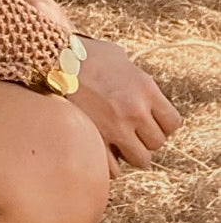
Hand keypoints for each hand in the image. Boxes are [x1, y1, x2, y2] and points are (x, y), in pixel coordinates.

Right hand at [67, 37, 181, 174]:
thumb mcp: (116, 56)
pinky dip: (109, 164)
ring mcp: (115, 127)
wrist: (50, 60)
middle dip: (143, 138)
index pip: (172, 123)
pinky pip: (114, 168)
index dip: (161, 124)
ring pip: (140, 159)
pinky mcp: (95, 139)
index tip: (147, 122)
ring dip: (129, 153)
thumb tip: (135, 82)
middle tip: (128, 131)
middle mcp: (136, 110)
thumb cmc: (82, 54)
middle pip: (157, 143)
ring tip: (115, 143)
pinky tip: (101, 151)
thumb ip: (133, 74)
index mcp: (145, 88)